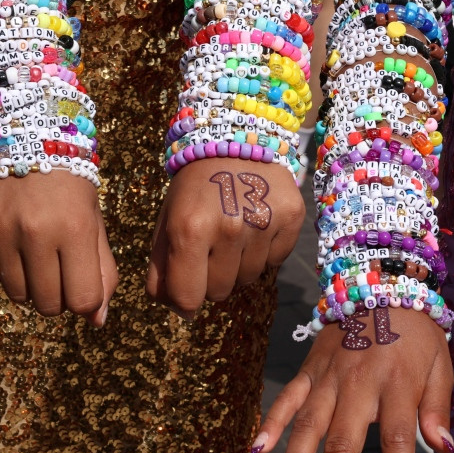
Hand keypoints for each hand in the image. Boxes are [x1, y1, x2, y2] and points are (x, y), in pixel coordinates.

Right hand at [0, 172, 117, 324]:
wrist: (23, 138)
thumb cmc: (68, 187)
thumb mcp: (94, 221)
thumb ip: (102, 271)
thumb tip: (95, 321)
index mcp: (76, 228)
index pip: (83, 300)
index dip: (84, 301)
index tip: (79, 284)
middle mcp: (37, 231)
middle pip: (48, 305)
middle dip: (57, 297)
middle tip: (57, 270)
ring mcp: (1, 230)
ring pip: (17, 296)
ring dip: (28, 285)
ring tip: (34, 255)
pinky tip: (9, 247)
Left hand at [146, 159, 303, 312]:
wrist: (235, 141)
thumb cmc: (194, 188)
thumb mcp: (167, 221)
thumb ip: (162, 269)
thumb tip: (179, 311)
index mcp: (189, 228)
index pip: (188, 297)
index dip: (184, 300)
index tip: (186, 289)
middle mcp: (228, 228)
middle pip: (219, 292)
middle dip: (211, 278)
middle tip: (210, 249)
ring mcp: (263, 223)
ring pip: (249, 279)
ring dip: (238, 265)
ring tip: (233, 233)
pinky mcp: (291, 218)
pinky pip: (276, 262)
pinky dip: (265, 252)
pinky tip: (255, 225)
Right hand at [254, 307, 453, 452]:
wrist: (384, 282)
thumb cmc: (418, 333)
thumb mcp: (440, 365)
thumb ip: (437, 408)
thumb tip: (444, 451)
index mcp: (398, 384)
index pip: (398, 441)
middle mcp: (360, 382)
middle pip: (344, 443)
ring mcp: (329, 375)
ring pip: (308, 426)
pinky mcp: (310, 368)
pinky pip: (287, 398)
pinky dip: (270, 424)